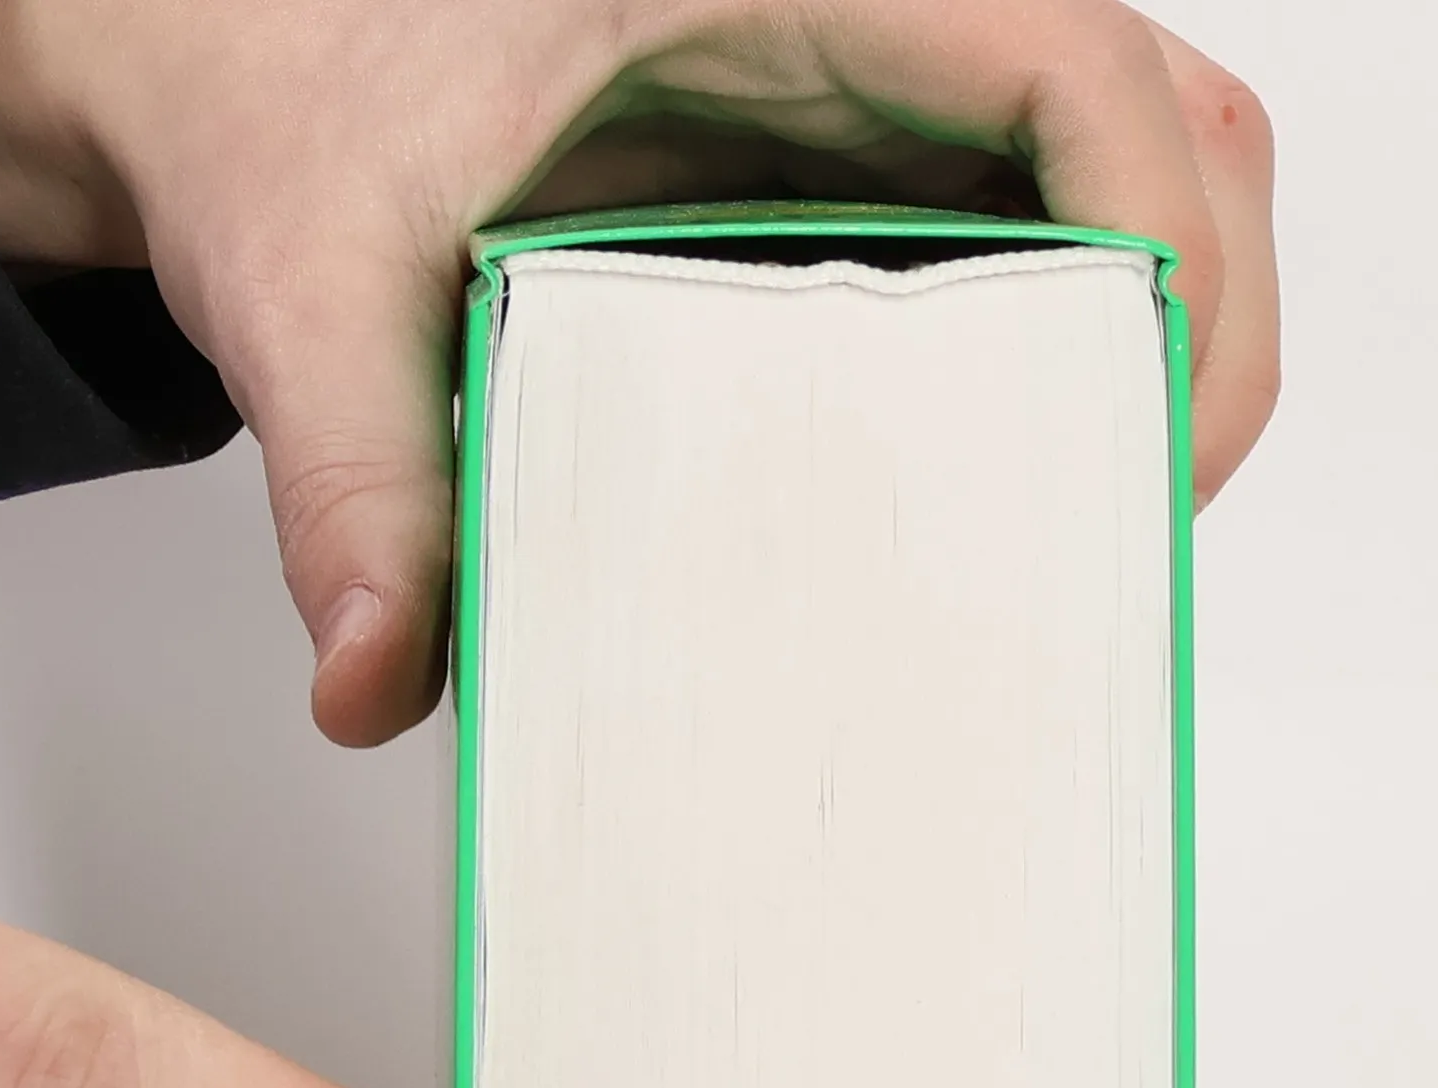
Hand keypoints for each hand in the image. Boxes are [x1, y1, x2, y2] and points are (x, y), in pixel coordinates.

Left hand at [0, 0, 1277, 749]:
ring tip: (1090, 518)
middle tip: (1132, 523)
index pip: (1074, 65)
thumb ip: (354, 479)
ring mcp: (881, 98)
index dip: (1163, 245)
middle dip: (1192, 334)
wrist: (245, 63)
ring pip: (1134, 181)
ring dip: (1152, 347)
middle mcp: (865, 24)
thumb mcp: (312, 276)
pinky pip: (1042, 237)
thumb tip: (382, 674)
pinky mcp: (863, 174)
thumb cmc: (290, 91)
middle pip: (1166, 134)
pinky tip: (1007, 483)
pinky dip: (1071, 358)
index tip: (1146, 424)